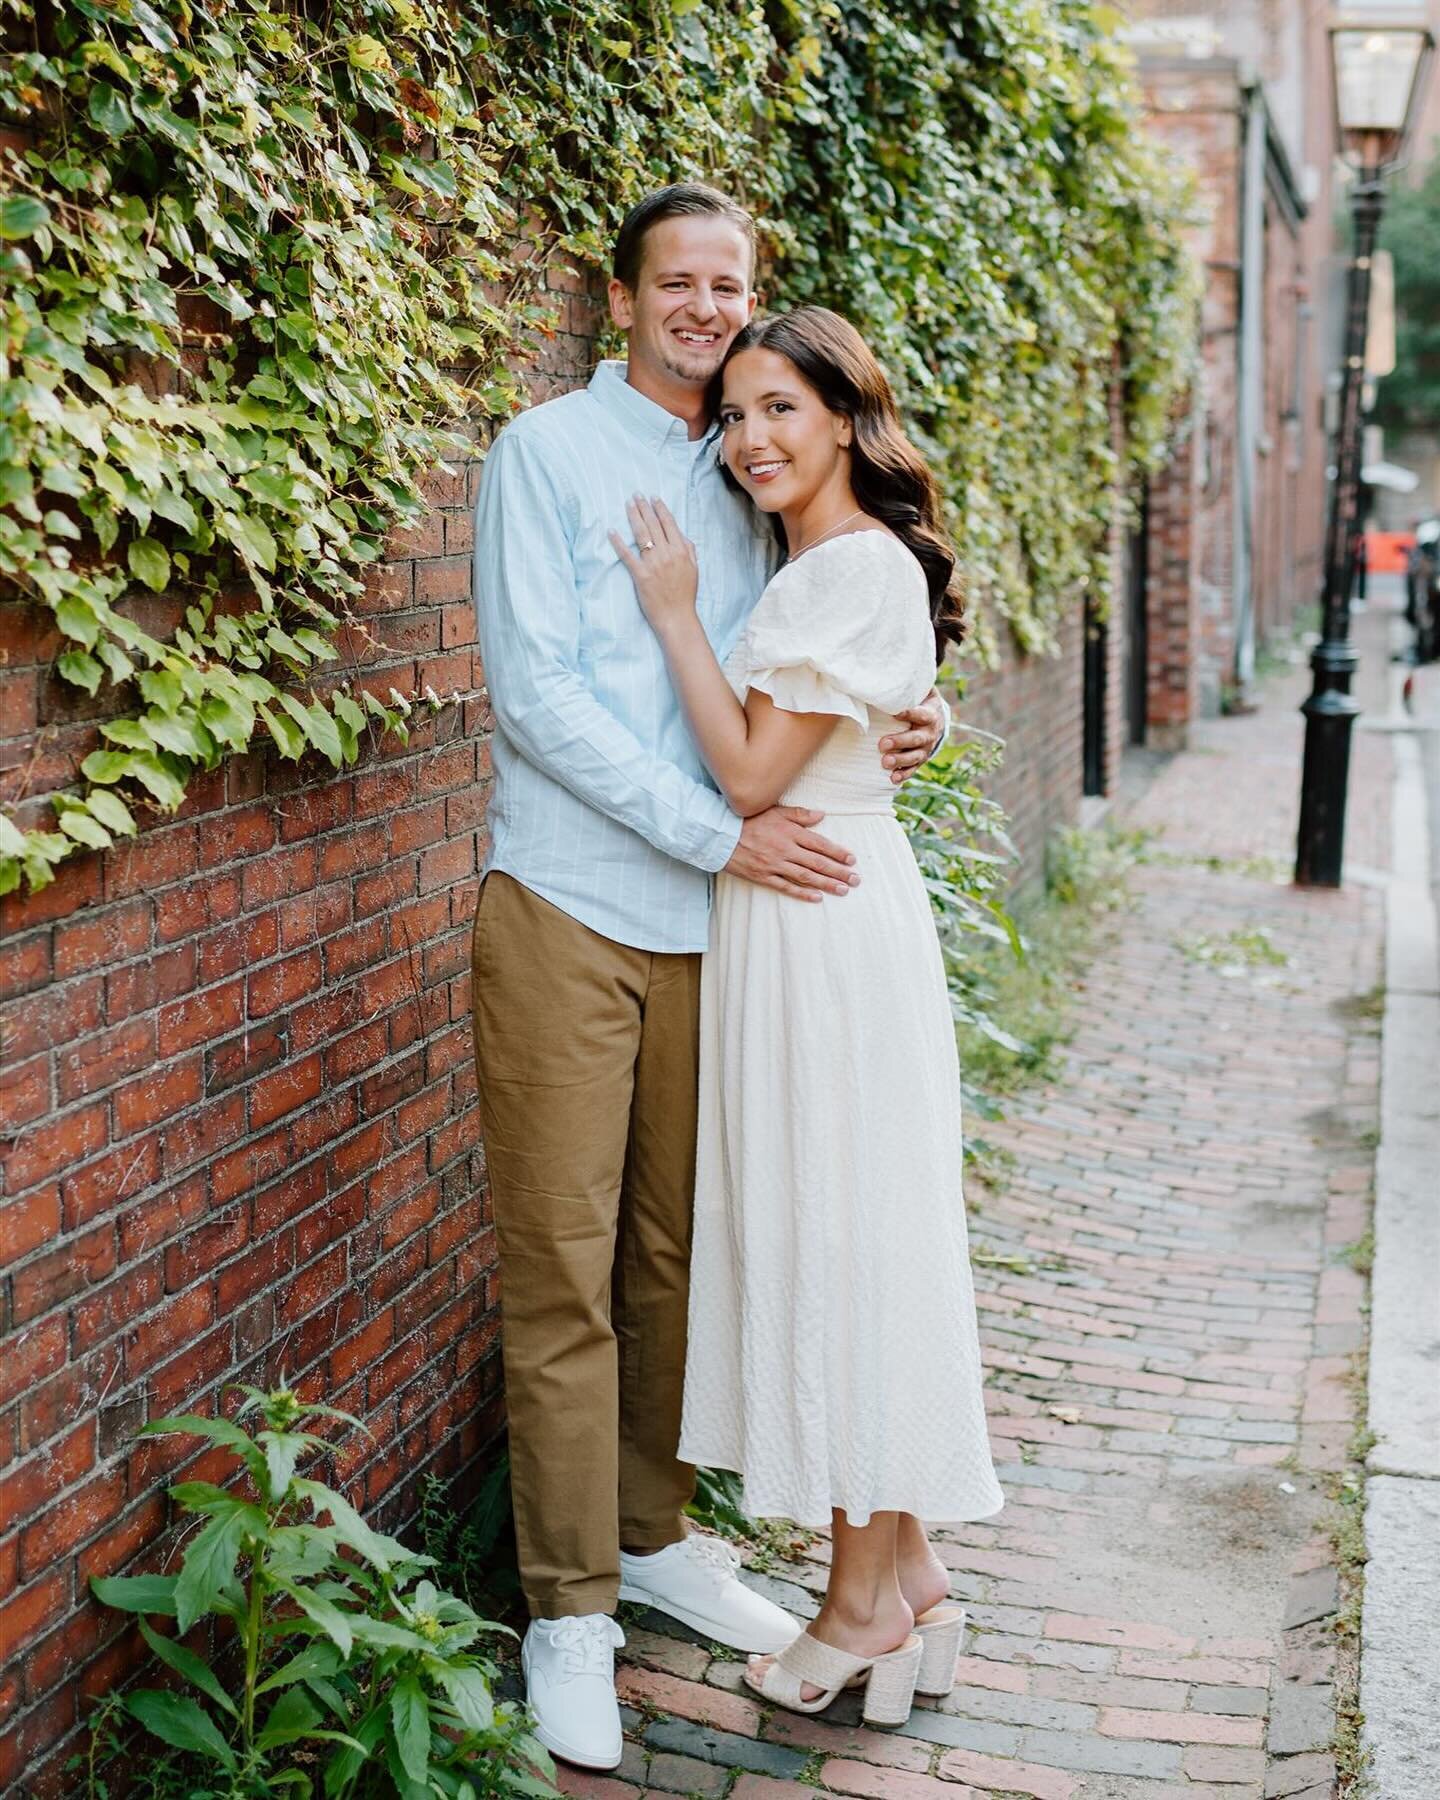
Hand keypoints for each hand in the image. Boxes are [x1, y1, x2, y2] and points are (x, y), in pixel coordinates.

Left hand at [609, 494, 697, 631]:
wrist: (677, 617)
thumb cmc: (686, 595)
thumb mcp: (694, 570)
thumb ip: (689, 550)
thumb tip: (682, 536)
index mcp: (681, 551)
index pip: (669, 523)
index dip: (660, 508)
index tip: (653, 498)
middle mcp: (667, 554)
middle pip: (653, 524)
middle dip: (644, 507)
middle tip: (636, 495)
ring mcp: (653, 564)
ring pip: (641, 534)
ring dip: (633, 516)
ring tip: (628, 504)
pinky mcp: (641, 575)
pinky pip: (627, 555)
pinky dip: (618, 542)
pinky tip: (612, 531)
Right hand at [724, 807, 860, 901]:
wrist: (719, 835)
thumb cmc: (747, 820)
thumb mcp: (774, 810)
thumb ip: (799, 814)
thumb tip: (822, 815)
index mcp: (789, 831)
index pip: (819, 843)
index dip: (837, 852)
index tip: (852, 859)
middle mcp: (785, 848)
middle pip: (817, 862)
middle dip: (838, 871)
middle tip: (856, 879)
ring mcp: (774, 864)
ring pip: (805, 876)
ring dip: (826, 883)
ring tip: (843, 889)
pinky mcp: (763, 876)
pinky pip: (786, 886)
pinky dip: (802, 893)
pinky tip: (817, 897)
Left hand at [878, 686, 946, 783]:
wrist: (937, 720)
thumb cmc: (921, 702)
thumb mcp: (921, 691)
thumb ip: (910, 686)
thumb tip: (890, 673)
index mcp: (930, 715)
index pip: (921, 714)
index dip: (910, 713)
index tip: (896, 712)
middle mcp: (930, 733)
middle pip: (916, 739)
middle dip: (900, 742)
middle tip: (882, 744)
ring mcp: (926, 749)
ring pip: (915, 756)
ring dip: (900, 760)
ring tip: (885, 762)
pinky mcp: (920, 760)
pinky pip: (913, 769)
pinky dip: (903, 774)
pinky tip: (893, 778)